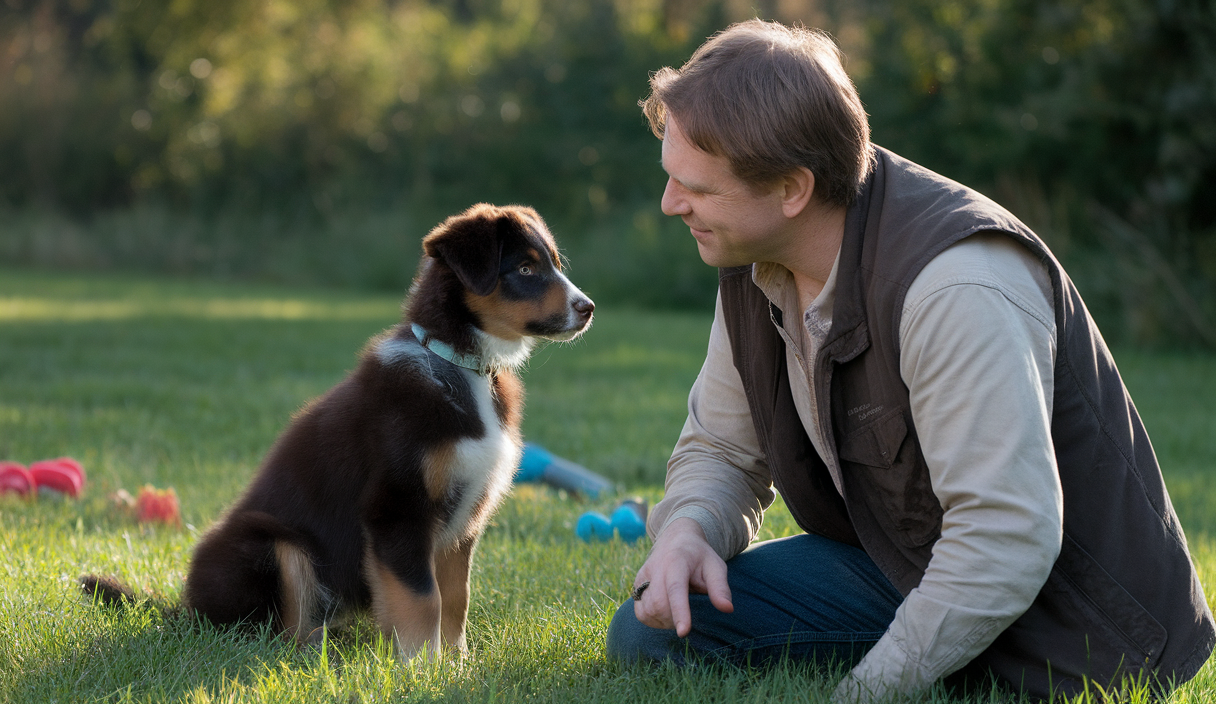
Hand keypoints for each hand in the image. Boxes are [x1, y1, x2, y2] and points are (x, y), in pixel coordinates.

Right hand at [632, 517, 732, 636]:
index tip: (683, 632)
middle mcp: (656, 568)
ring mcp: (642, 576)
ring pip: (647, 611)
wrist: (675, 540)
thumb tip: (728, 609)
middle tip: (688, 618)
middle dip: (674, 619)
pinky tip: (665, 614)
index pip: (675, 589)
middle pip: (659, 604)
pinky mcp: (635, 585)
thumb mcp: (715, 566)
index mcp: (677, 561)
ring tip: (678, 612)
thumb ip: (720, 587)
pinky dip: (653, 620)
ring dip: (664, 621)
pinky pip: (640, 612)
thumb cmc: (699, 557)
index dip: (679, 612)